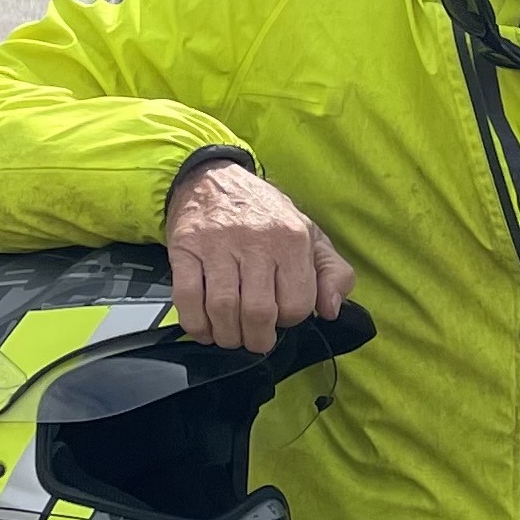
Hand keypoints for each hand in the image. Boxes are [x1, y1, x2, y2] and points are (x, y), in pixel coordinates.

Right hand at [165, 157, 351, 353]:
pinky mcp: (185, 248)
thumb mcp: (311, 234)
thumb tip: (331, 310)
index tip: (280, 318)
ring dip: (227, 335)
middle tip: (255, 340)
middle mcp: (256, 240)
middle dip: (257, 339)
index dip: (289, 321)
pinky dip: (195, 323)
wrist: (213, 179)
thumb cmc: (265, 214)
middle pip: (258, 312)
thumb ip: (333, 273)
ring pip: (223, 308)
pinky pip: (187, 297)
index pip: (296, 303)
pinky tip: (204, 328)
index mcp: (292, 239)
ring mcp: (217, 244)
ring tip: (230, 336)